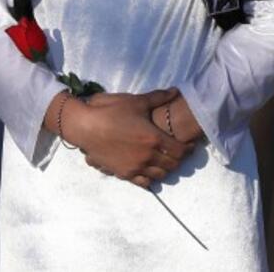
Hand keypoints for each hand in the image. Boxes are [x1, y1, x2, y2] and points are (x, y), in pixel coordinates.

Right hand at [58, 89, 193, 187]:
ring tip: (163, 161)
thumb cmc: (110, 111)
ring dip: (165, 169)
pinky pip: (144, 182)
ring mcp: (136, 167)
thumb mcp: (135, 101)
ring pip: (160, 175)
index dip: (188, 149)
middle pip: (173, 164)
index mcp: (154, 139)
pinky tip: (148, 171)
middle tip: (177, 153)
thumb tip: (175, 91)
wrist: (84, 126)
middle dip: (178, 159)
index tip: (189, 145)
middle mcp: (148, 156)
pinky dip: (150, 178)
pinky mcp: (124, 173)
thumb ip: (158, 97)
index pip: (181, 151)